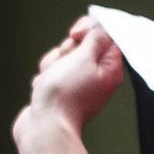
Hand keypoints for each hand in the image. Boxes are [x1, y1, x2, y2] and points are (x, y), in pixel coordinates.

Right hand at [11, 15, 123, 153]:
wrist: (44, 127)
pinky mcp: (60, 89)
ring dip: (52, 63)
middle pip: (81, 43)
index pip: (106, 34)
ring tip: (52, 80)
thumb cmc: (65, 95)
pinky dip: (45, 76)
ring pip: (62, 55)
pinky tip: (44, 89)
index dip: (88, 29)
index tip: (76, 34)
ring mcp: (77, 82)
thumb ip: (94, 38)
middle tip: (65, 64)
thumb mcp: (83, 58)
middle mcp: (96, 75)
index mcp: (110, 68)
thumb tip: (102, 26)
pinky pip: (51, 70)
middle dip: (66, 49)